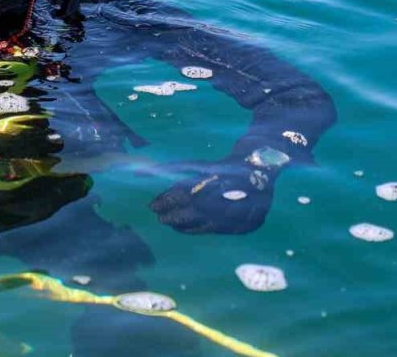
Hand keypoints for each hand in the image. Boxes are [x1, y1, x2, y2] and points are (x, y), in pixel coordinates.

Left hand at [149, 159, 274, 234]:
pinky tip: (188, 229)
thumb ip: (172, 170)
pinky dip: (200, 230)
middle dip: (173, 216)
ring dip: (185, 226)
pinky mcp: (245, 224)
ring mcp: (237, 213)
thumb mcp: (198, 165)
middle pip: (192, 213)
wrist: (258, 169)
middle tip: (159, 218)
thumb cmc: (222, 167)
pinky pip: (218, 231)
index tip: (152, 205)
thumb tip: (138, 171)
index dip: (166, 201)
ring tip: (171, 224)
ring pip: (204, 226)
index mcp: (214, 181)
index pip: (184, 195)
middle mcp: (226, 198)